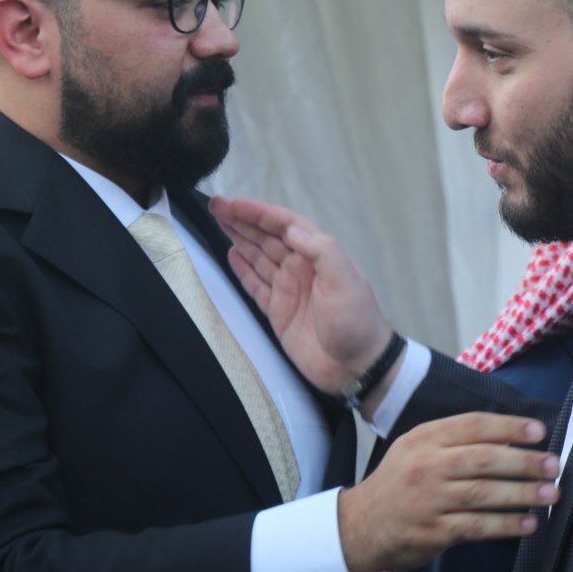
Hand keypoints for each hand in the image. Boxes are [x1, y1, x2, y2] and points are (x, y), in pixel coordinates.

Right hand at [210, 196, 391, 392]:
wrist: (356, 367)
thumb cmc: (356, 322)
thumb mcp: (345, 280)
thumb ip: (321, 250)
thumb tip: (292, 228)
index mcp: (318, 256)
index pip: (284, 226)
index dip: (259, 213)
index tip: (233, 204)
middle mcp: (301, 268)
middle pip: (266, 238)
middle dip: (242, 221)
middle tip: (216, 206)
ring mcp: (288, 290)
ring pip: (258, 257)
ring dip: (240, 239)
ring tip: (219, 223)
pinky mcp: (279, 312)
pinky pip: (256, 286)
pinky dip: (244, 270)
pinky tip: (232, 255)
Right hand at [336, 412, 557, 571]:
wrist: (360, 525)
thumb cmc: (399, 483)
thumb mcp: (417, 448)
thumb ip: (454, 441)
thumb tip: (507, 439)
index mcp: (426, 439)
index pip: (473, 426)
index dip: (509, 427)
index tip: (538, 432)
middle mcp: (428, 466)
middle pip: (484, 459)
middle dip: (524, 462)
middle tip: (553, 465)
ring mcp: (431, 500)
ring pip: (484, 493)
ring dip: (523, 494)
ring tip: (550, 494)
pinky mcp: (435, 532)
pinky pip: (477, 526)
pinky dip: (505, 525)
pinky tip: (528, 523)